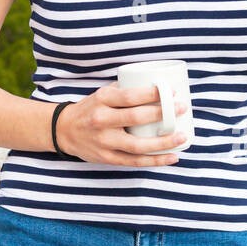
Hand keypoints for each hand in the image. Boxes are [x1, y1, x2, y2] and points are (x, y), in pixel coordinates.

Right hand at [57, 83, 187, 165]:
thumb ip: (125, 90)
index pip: (130, 96)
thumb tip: (157, 84)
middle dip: (163, 114)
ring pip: (137, 145)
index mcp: (102, 99)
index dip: (153, 94)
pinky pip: (135, 161)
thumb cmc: (90, 108)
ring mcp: (104, 141)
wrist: (64, 130)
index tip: (172, 92)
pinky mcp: (107, 158)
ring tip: (182, 136)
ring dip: (163, 142)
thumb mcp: (102, 93)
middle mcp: (101, 120)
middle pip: (136, 118)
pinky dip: (156, 161)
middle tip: (182, 108)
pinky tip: (172, 157)